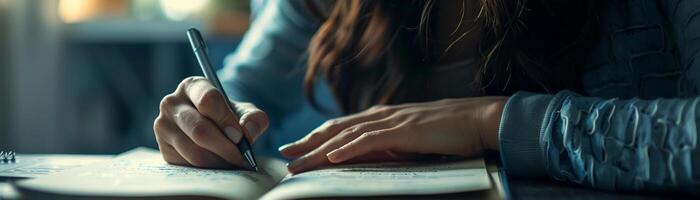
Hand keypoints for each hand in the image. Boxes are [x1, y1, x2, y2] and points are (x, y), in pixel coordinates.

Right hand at [153, 76, 268, 168]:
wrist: (210, 129)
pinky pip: (187, 164)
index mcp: (193, 86)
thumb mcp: (244, 112)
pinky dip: (208, 169)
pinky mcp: (163, 148)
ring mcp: (163, 126)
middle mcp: (171, 102)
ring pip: (194, 151)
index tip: (240, 137)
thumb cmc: (227, 117)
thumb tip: (248, 132)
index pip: (208, 100)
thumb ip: (253, 118)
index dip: (226, 121)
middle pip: (200, 130)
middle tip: (241, 158)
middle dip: (225, 148)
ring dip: (218, 162)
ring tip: (233, 164)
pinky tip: (219, 166)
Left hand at [279, 97, 505, 172]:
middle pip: (337, 129)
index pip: (343, 127)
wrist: (478, 120)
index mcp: (384, 117)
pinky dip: (348, 148)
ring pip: (347, 135)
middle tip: (286, 154)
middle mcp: (383, 116)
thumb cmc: (449, 133)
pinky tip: (331, 157)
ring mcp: (392, 122)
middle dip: (309, 142)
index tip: (298, 148)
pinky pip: (370, 141)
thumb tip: (370, 159)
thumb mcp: (413, 141)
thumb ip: (391, 146)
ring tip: (299, 162)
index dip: (318, 137)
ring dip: (320, 149)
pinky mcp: (404, 131)